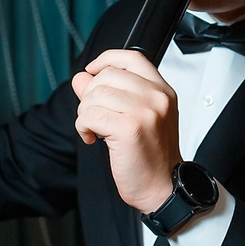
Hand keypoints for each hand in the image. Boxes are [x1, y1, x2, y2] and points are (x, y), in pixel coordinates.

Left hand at [71, 50, 178, 212]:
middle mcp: (157, 97)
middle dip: (90, 95)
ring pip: (94, 95)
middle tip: (94, 117)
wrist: (163, 187)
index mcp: (162, 91)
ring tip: (95, 130)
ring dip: (85, 114)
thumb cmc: (151, 156)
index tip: (92, 71)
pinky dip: (83, 128)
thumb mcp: (136, 117)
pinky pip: (90, 116)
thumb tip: (81, 77)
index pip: (132, 57)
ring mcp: (145, 111)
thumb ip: (109, 93)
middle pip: (107, 76)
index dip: (106, 59)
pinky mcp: (129, 128)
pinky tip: (93, 139)